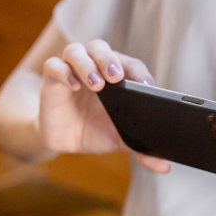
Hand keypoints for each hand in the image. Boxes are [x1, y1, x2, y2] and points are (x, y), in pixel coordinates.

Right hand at [39, 40, 169, 172]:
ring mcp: (71, 70)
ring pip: (77, 52)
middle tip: (117, 77)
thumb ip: (141, 149)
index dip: (138, 72)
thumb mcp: (119, 139)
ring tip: (96, 84)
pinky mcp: (52, 79)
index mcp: (115, 75)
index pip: (130, 65)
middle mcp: (93, 66)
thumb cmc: (95, 130)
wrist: (65, 140)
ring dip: (87, 65)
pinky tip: (72, 85)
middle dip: (110, 60)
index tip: (146, 86)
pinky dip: (63, 72)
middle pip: (101, 49)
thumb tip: (163, 166)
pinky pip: (54, 66)